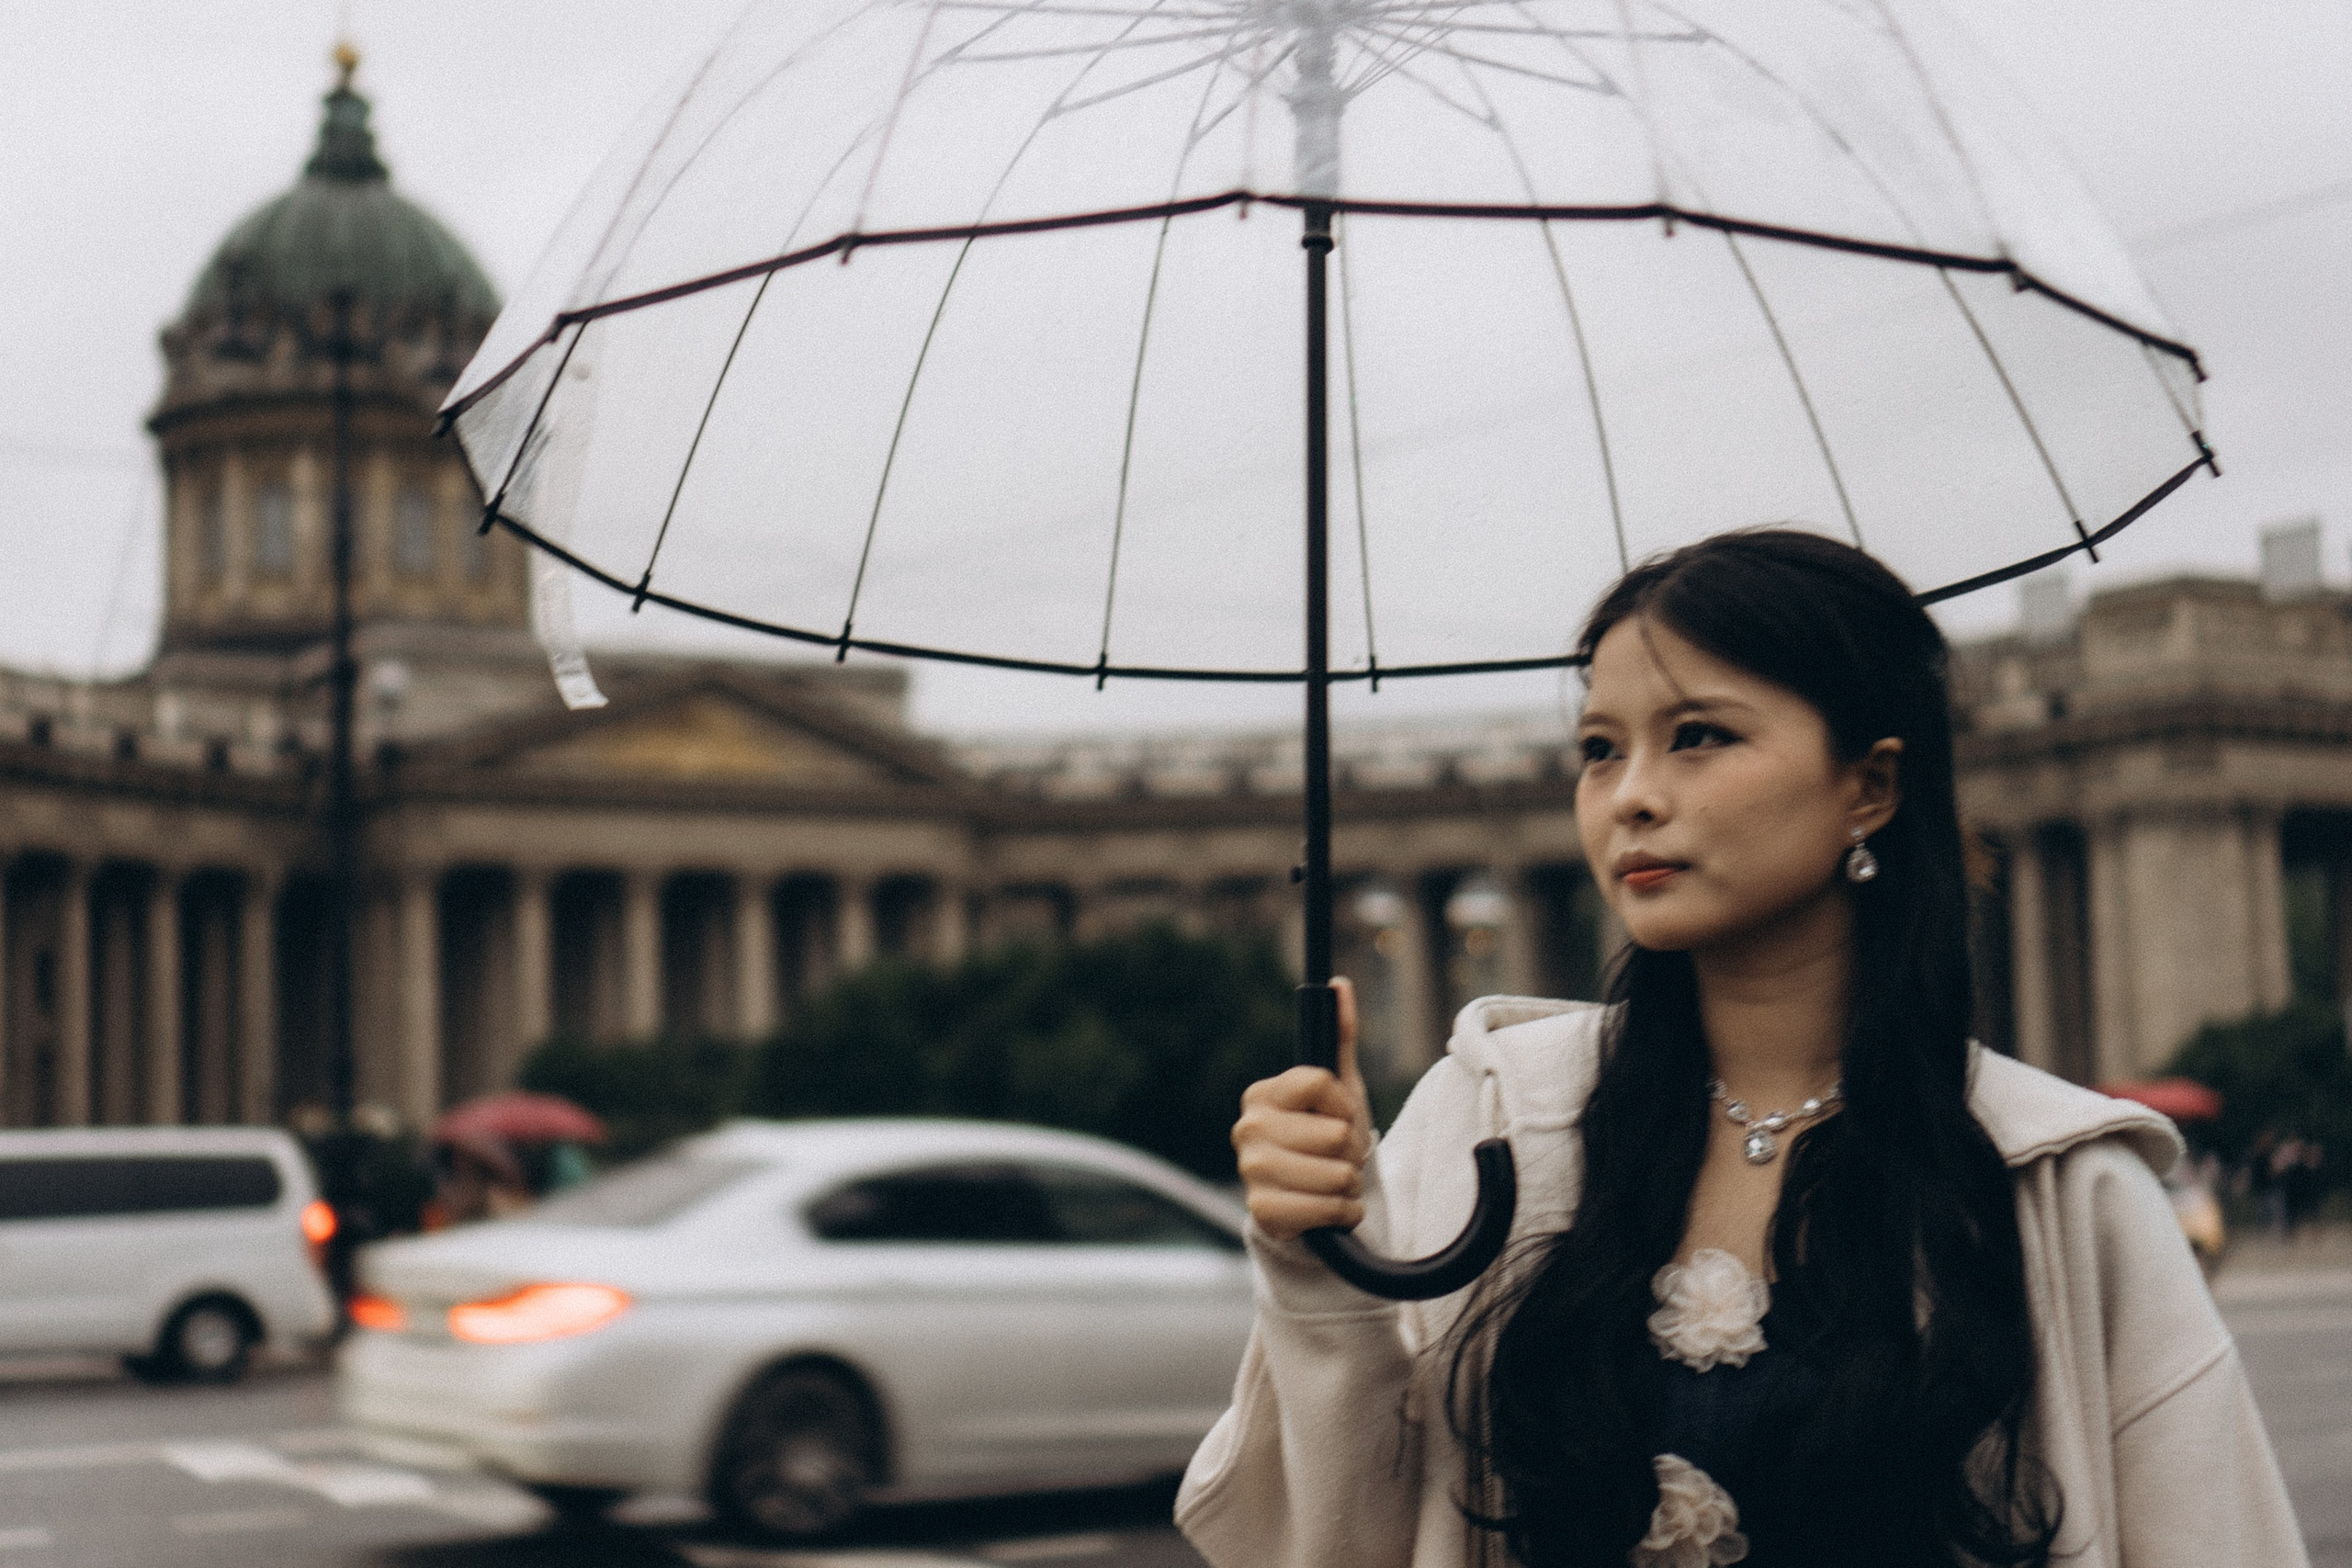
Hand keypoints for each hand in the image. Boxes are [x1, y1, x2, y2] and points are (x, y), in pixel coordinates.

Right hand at [1233, 976, 1373, 1241]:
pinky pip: (1329, 1210)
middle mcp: (1248, 1129)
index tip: (1341, 1116)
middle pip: (1335, 1133)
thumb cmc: (1325, 1140)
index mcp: (1262, 1094)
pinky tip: (1330, 1210)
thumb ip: (1339, 1036)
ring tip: (1334, 1183)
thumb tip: (1340, 985)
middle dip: (1351, 1151)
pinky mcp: (1262, 1212)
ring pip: (1336, 1174)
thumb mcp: (1339, 1090)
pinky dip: (1343, 1213)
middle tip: (1338, 1157)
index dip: (1344, 1103)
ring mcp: (1251, 1172)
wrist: (1310, 1203)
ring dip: (1349, 1185)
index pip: (1320, 1082)